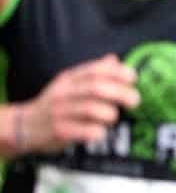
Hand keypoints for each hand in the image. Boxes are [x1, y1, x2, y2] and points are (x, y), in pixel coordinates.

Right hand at [18, 54, 139, 153]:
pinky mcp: (60, 131)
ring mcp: (60, 112)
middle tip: (134, 101)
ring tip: (112, 117)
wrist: (24, 126)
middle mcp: (63, 93)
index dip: (117, 72)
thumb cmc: (56, 105)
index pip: (95, 70)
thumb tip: (114, 60)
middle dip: (121, 93)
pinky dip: (99, 131)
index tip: (133, 78)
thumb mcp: (70, 84)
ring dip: (110, 114)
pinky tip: (100, 132)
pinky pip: (86, 131)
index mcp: (68, 79)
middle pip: (97, 88)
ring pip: (92, 110)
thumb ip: (92, 73)